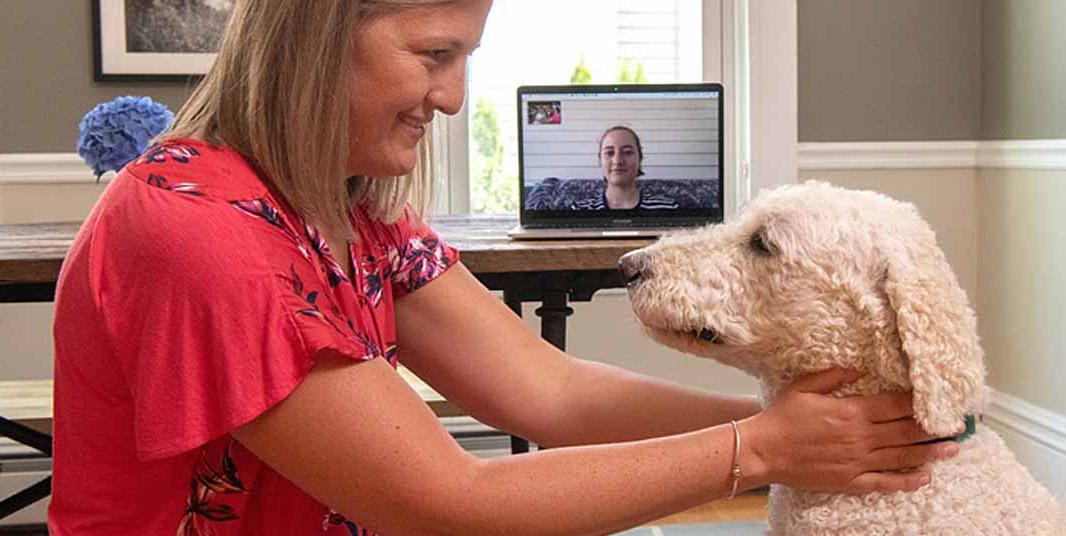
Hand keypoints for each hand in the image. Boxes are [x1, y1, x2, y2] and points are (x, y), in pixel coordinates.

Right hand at [743, 368, 958, 493]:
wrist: (763, 450)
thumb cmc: (781, 416)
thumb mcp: (804, 386)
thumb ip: (834, 377)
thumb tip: (858, 371)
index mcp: (852, 411)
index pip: (895, 405)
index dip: (918, 402)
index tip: (938, 399)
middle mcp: (861, 436)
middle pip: (906, 431)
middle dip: (934, 427)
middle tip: (957, 425)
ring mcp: (858, 460)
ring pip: (902, 456)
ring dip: (930, 453)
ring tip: (952, 449)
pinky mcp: (850, 480)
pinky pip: (884, 482)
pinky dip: (906, 481)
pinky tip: (923, 478)